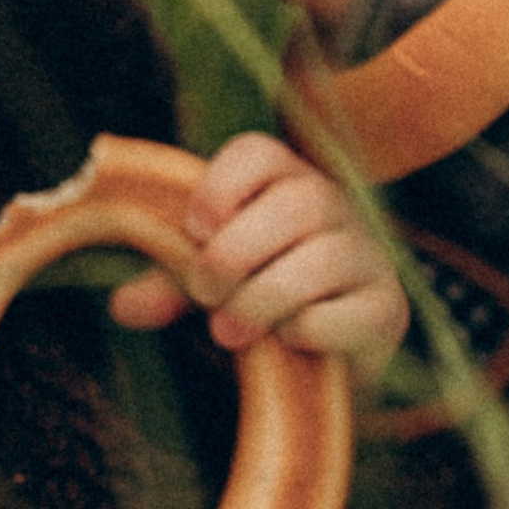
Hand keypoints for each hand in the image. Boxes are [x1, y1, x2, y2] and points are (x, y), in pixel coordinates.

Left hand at [108, 131, 407, 359]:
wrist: (325, 355)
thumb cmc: (258, 296)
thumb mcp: (209, 282)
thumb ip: (170, 284)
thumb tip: (123, 306)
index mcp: (283, 180)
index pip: (259, 153)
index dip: (221, 187)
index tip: (195, 230)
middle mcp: (333, 205)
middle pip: (297, 204)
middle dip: (236, 253)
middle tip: (206, 294)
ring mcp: (367, 255)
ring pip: (322, 259)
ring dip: (264, 298)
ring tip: (229, 332)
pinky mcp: (385, 309)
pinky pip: (349, 313)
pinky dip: (307, 330)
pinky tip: (288, 340)